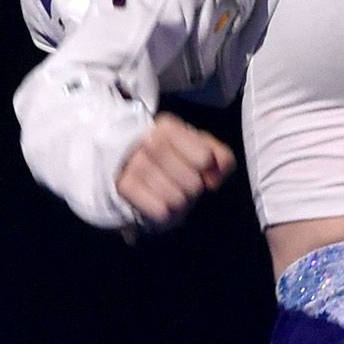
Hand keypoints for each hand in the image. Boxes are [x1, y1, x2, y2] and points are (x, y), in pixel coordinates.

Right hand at [115, 119, 236, 234]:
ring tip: (172, 195)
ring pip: (176, 199)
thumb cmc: (175, 159)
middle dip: (194, 190)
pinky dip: (165, 216)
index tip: (201, 168)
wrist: (130, 167)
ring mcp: (134, 163)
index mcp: (169, 127)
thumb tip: (216, 177)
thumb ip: (221, 157)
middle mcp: (149, 141)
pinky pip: (159, 212)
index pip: (205, 158)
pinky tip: (160, 206)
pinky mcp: (123, 186)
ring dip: (180, 205)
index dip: (207, 170)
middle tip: (183, 185)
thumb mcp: (201, 149)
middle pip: (192, 183)